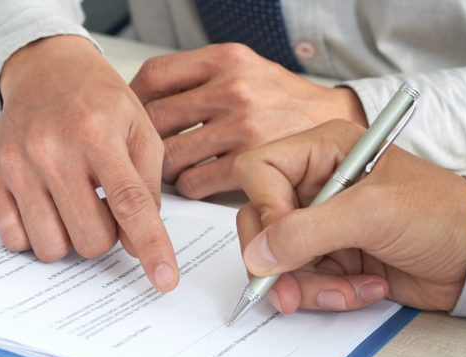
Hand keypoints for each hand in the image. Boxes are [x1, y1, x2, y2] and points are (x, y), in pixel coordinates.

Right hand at [0, 36, 178, 290]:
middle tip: (103, 205)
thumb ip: (147, 188)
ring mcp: (16, 163)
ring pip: (51, 247)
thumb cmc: (99, 102)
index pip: (129, 203)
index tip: (165, 279)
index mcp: (97, 133)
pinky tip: (46, 204)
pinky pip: (14, 239)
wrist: (45, 69)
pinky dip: (35, 234)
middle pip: (90, 238)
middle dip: (106, 235)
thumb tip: (138, 247)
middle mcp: (52, 149)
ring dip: (70, 237)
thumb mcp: (140, 130)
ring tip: (74, 203)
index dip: (151, 246)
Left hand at [129, 43, 365, 198]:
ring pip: (170, 154)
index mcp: (227, 59)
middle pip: (155, 117)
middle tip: (140, 153)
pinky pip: (196, 181)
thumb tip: (144, 101)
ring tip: (168, 172)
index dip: (133, 99)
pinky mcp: (253, 161)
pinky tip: (195, 183)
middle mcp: (234, 88)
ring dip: (162, 169)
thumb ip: (202, 79)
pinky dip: (189, 187)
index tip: (129, 115)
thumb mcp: (245, 69)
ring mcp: (243, 125)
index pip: (156, 74)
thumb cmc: (285, 101)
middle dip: (142, 140)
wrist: (336, 123)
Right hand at [233, 119, 465, 312]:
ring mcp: (323, 223)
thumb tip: (259, 254)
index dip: (264, 209)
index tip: (281, 243)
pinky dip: (329, 293)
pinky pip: (305, 281)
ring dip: (309, 285)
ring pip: (278, 260)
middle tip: (289, 293)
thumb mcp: (372, 214)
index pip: (259, 172)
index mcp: (323, 150)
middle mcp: (316, 184)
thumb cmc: (440, 215)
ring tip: (350, 290)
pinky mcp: (333, 257)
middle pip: (261, 221)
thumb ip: (308, 232)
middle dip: (277, 262)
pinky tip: (367, 288)